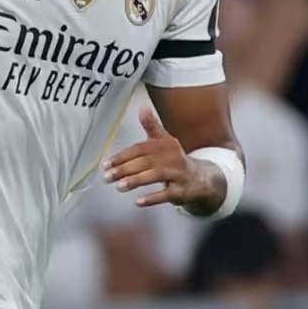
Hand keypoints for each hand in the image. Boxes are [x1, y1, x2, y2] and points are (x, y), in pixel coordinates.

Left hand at [102, 105, 226, 209]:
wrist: (200, 178)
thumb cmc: (175, 160)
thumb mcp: (165, 141)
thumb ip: (152, 126)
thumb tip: (143, 107)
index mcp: (166, 144)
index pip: (141, 148)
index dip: (123, 156)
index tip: (107, 164)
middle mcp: (173, 157)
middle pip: (146, 161)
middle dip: (125, 169)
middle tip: (108, 177)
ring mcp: (179, 174)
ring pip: (155, 176)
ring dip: (136, 180)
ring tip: (119, 186)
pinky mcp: (182, 190)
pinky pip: (166, 194)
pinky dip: (152, 198)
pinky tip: (138, 201)